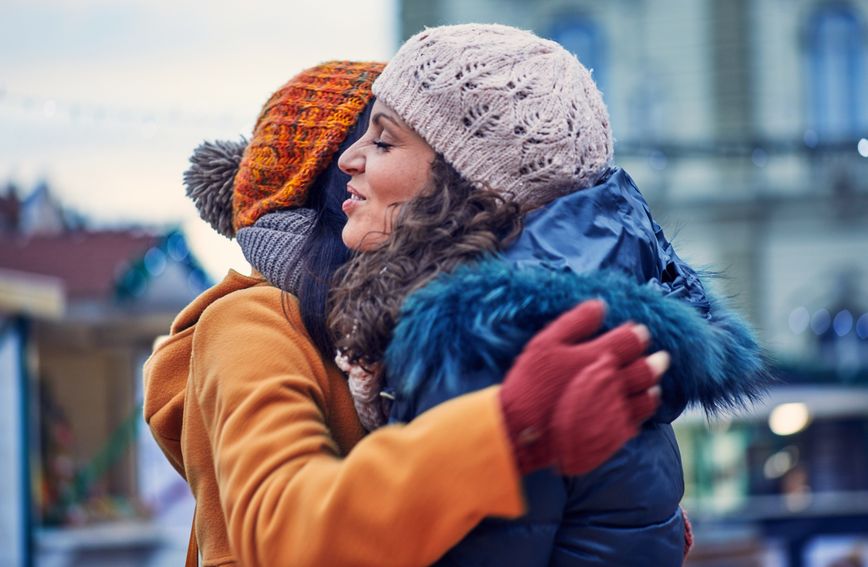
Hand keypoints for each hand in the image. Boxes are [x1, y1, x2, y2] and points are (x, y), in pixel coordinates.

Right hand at [499, 299, 666, 474]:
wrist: (522, 431)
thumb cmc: (531, 383)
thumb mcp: (544, 344)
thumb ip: (574, 322)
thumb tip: (599, 305)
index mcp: (598, 356)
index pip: (631, 340)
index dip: (637, 334)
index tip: (636, 332)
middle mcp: (612, 383)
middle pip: (646, 369)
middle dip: (655, 360)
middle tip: (659, 357)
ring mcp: (614, 410)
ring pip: (647, 397)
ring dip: (651, 386)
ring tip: (650, 382)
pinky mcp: (612, 434)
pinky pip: (637, 421)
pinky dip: (640, 411)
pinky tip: (634, 405)